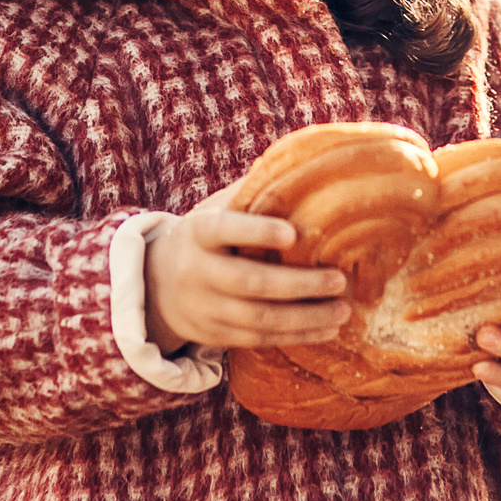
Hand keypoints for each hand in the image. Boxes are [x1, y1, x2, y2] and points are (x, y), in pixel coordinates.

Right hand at [144, 185, 350, 354]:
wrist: (157, 287)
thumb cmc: (205, 238)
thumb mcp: (213, 211)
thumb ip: (249, 193)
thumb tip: (298, 161)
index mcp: (198, 233)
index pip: (224, 229)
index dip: (256, 232)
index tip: (293, 234)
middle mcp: (198, 272)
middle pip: (249, 282)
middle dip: (298, 285)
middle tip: (339, 280)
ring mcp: (206, 308)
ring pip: (259, 318)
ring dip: (306, 318)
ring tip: (343, 310)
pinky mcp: (216, 335)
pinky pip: (260, 339)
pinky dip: (297, 336)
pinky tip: (328, 329)